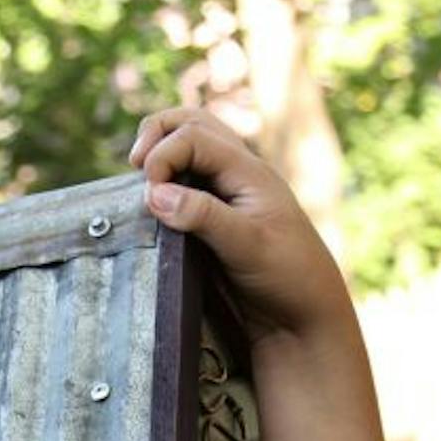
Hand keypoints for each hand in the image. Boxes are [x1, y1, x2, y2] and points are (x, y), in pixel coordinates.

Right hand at [128, 107, 352, 343]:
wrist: (304, 316)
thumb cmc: (288, 278)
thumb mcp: (248, 246)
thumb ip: (203, 216)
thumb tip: (154, 193)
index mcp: (248, 171)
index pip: (194, 136)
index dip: (163, 155)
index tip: (150, 194)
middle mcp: (236, 174)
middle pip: (192, 123)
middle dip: (158, 134)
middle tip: (135, 164)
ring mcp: (226, 194)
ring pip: (190, 148)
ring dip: (161, 152)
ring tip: (142, 178)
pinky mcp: (216, 219)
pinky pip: (188, 182)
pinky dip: (166, 181)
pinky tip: (153, 204)